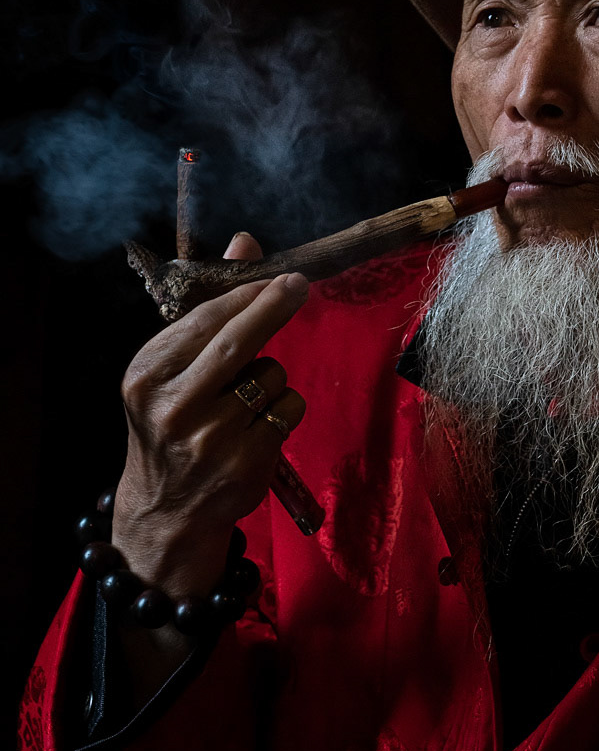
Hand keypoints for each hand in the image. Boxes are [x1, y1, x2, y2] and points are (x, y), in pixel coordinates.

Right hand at [114, 231, 307, 598]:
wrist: (167, 509)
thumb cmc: (173, 421)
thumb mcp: (173, 364)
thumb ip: (208, 304)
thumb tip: (244, 241)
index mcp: (146, 373)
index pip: (206, 319)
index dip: (248, 293)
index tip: (279, 276)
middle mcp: (173, 405)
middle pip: (239, 341)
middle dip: (274, 307)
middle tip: (299, 285)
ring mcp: (210, 438)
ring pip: (272, 375)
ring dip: (273, 376)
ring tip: (246, 398)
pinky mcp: (245, 462)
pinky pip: (290, 409)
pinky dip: (286, 408)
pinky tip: (259, 424)